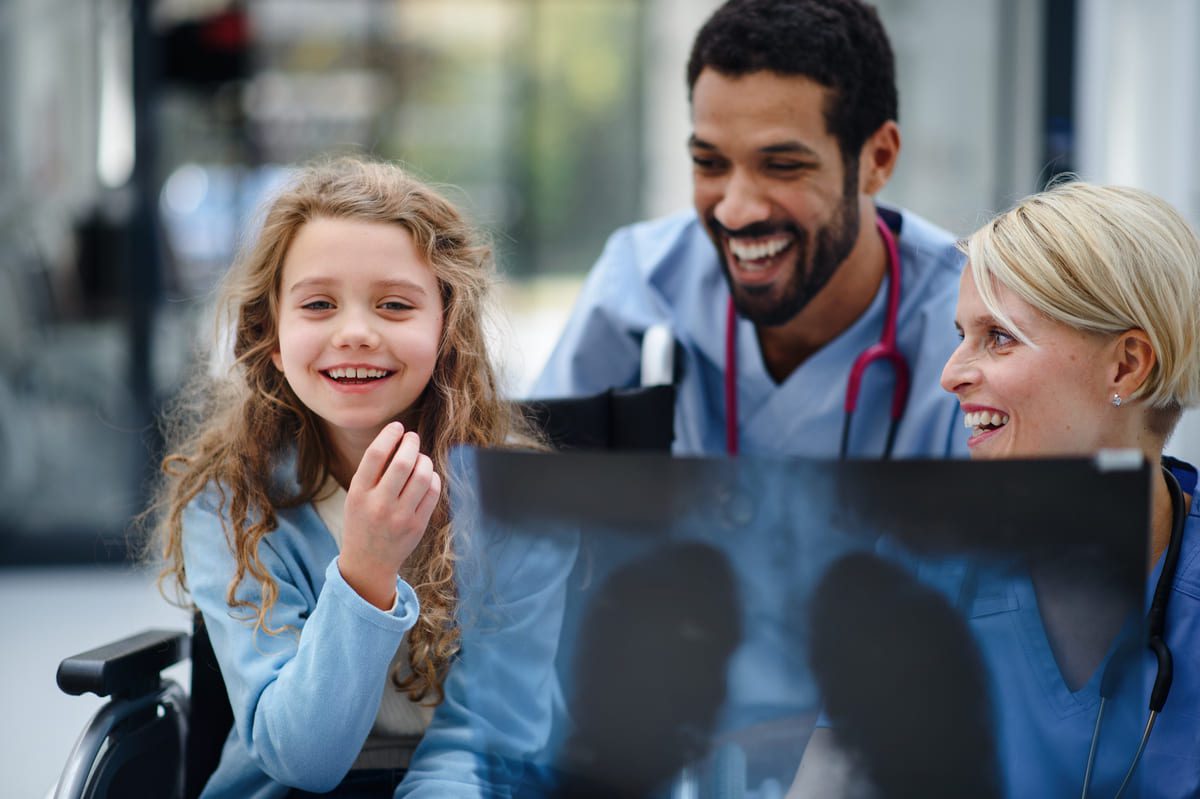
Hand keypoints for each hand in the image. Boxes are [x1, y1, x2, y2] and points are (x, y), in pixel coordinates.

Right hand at [339, 422, 441, 608]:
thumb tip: (399, 438)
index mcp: (358, 493)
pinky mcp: (417, 525)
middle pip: (403, 462)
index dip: (389, 435)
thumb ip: (373, 472)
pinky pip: (432, 491)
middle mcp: (379, 505)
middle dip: (411, 443)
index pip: (375, 455)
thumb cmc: (362, 521)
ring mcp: (400, 516)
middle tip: (412, 437)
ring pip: (422, 475)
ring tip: (420, 458)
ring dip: (424, 459)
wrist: (368, 562)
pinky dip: (432, 477)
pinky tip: (426, 476)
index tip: (397, 426)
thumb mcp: (356, 496)